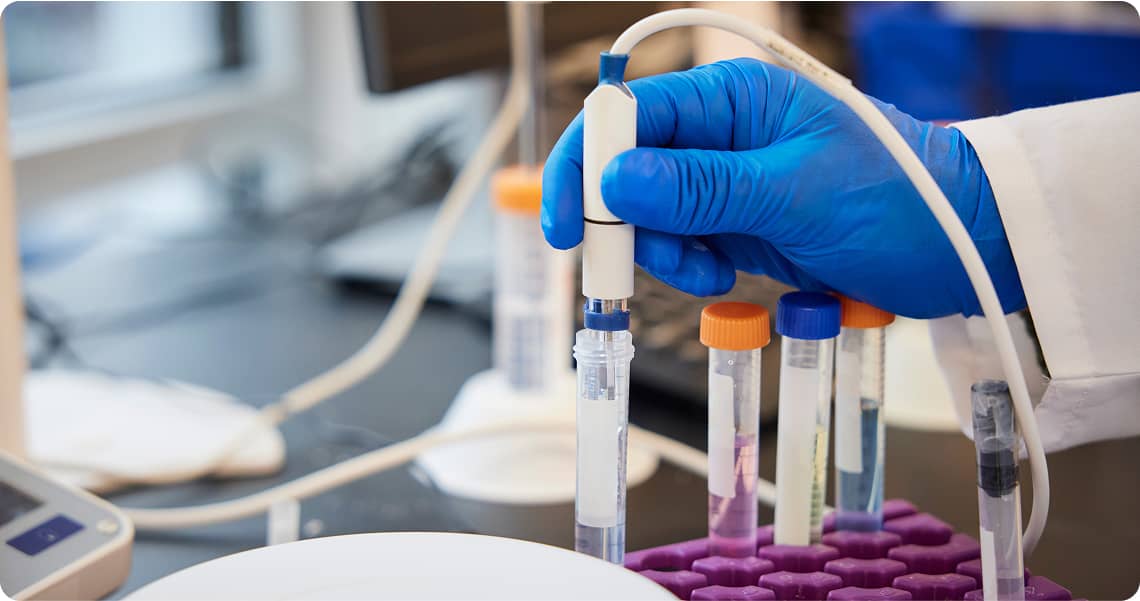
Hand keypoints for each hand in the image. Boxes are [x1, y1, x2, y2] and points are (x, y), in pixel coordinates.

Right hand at [541, 58, 1024, 317]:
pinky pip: (681, 241)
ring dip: (660, 250)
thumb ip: (702, 186)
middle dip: (620, 219)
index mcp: (733, 97)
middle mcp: (721, 133)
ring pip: (648, 213)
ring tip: (709, 269)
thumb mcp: (795, 193)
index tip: (568, 223)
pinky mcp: (737, 221)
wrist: (959, 247)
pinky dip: (686, 265)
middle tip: (621, 264)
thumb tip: (616, 179)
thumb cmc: (898, 199)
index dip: (586, 165)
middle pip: (627, 169)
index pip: (629, 117)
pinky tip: (722, 274)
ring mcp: (727, 180)